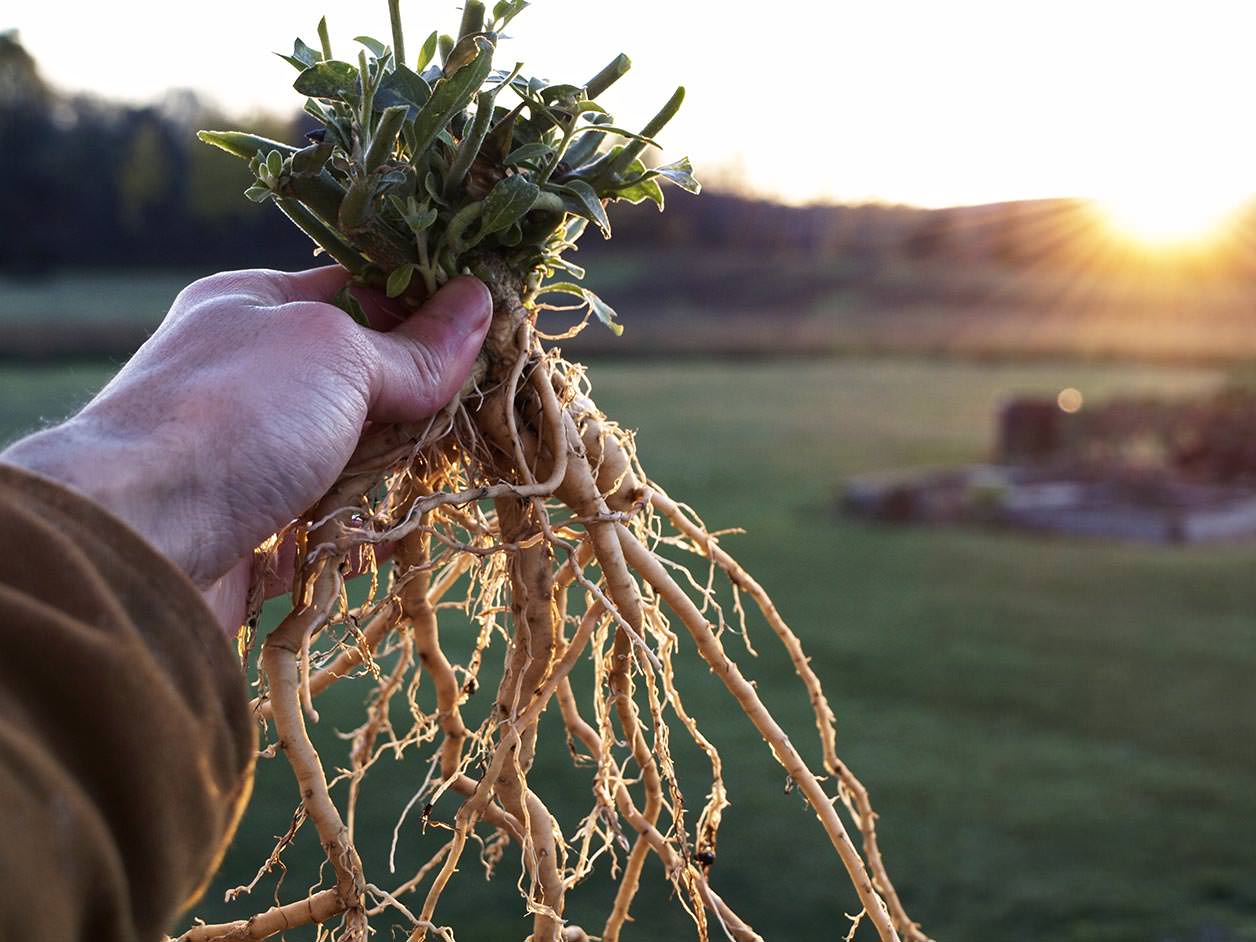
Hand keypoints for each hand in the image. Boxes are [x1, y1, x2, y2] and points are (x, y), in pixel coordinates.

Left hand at [0, 267, 490, 631]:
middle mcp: (249, 375)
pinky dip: (368, 528)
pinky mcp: (256, 525)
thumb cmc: (233, 416)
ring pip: (351, 451)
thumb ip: (412, 346)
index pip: (357, 288)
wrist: (140, 539)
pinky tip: (406, 532)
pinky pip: (330, 520)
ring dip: (397, 466)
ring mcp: (251, 453)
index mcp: (253, 307)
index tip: (489, 322)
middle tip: (486, 405)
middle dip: (420, 395)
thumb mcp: (335, 355)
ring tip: (455, 469)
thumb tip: (480, 305)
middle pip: (360, 376)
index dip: (423, 303)